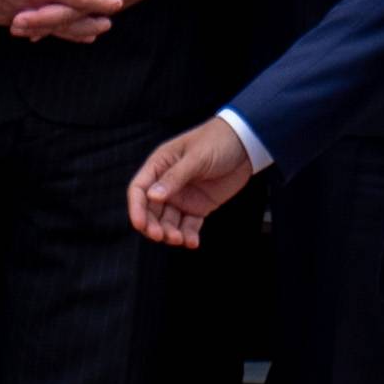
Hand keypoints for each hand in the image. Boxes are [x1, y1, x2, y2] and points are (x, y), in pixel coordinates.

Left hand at [11, 0, 190, 40]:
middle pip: (69, 9)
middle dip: (40, 15)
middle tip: (14, 20)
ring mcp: (108, 6)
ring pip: (73, 20)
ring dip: (46, 26)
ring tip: (19, 30)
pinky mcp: (107, 9)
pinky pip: (81, 22)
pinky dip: (61, 28)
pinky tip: (40, 34)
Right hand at [128, 117, 259, 247]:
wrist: (246, 144)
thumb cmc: (217, 141)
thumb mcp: (196, 157)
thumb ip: (174, 177)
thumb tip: (152, 196)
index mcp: (160, 165)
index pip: (139, 190)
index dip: (136, 208)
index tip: (140, 225)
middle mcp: (167, 184)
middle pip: (151, 210)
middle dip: (153, 225)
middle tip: (161, 236)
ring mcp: (182, 197)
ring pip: (168, 221)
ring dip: (171, 233)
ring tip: (180, 240)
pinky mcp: (198, 207)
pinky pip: (189, 225)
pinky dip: (189, 235)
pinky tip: (192, 242)